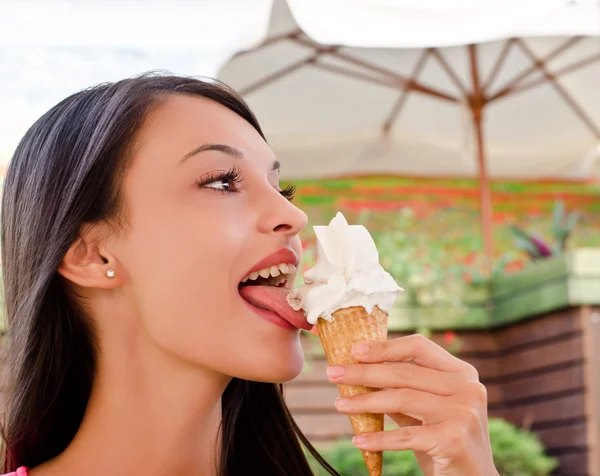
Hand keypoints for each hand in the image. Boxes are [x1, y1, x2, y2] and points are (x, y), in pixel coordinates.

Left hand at [326, 334, 497, 475]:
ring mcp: (463, 413)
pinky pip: (406, 435)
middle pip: (403, 373)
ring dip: (364, 402)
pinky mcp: (454, 439)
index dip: (384, 347)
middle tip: (333, 374)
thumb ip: (401, 389)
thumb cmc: (444, 440)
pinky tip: (359, 440)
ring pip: (401, 400)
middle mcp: (467, 388)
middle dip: (363, 373)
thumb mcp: (425, 409)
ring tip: (339, 404)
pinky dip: (379, 438)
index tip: (354, 351)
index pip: (419, 347)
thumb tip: (358, 370)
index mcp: (461, 372)